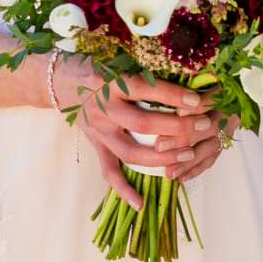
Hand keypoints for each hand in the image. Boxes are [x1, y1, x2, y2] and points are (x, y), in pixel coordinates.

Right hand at [53, 55, 228, 212]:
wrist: (59, 80)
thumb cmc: (97, 65)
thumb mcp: (117, 58)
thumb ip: (144, 67)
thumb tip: (188, 72)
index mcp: (110, 82)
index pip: (146, 89)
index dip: (173, 95)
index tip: (198, 100)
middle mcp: (104, 108)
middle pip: (142, 123)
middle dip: (177, 127)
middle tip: (203, 125)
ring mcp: (99, 131)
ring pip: (130, 151)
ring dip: (161, 157)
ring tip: (188, 155)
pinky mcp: (96, 146)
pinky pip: (109, 171)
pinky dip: (124, 189)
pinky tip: (140, 203)